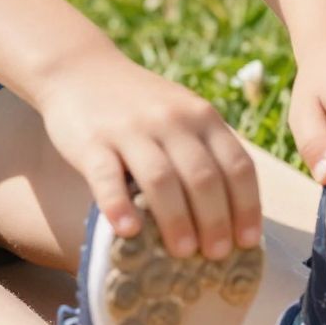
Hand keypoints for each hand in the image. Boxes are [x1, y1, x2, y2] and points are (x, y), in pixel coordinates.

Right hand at [37, 50, 263, 258]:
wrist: (78, 69)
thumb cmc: (139, 105)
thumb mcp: (181, 113)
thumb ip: (203, 150)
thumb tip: (229, 216)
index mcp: (201, 116)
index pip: (237, 165)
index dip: (246, 207)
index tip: (247, 241)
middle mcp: (171, 120)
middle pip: (203, 177)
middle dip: (215, 221)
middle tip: (216, 255)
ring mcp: (131, 129)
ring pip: (162, 179)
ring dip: (177, 220)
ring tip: (183, 252)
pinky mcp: (92, 141)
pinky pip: (107, 177)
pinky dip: (119, 206)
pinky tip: (128, 231)